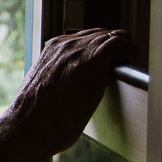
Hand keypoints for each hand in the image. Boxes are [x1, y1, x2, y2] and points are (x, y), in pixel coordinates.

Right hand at [0, 28, 136, 161]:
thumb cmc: (34, 118)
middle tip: (122, 60)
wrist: (29, 127)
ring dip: (123, 47)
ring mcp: (79, 51)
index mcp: (50, 50)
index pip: (82, 38)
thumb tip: (74, 88)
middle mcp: (64, 45)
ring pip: (111, 35)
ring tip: (129, 59)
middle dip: (112, 46)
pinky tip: (133, 58)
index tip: (107, 59)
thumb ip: (60, 79)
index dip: (98, 47)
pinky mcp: (94, 60)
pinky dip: (130, 49)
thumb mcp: (45, 89)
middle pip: (98, 34)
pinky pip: (120, 44)